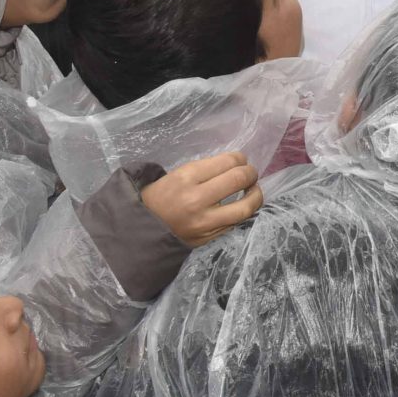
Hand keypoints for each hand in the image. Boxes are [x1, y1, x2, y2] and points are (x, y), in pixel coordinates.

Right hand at [139, 151, 261, 246]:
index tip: (241, 160)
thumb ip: (203, 170)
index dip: (240, 159)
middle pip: (239, 180)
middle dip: (251, 173)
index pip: (227, 162)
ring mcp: (205, 221)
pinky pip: (236, 223)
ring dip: (256, 195)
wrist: (141, 230)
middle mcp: (197, 199)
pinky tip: (244, 206)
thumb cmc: (158, 198)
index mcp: (186, 177)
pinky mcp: (209, 237)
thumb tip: (233, 165)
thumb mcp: (175, 175)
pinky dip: (244, 212)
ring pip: (245, 207)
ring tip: (254, 190)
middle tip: (250, 173)